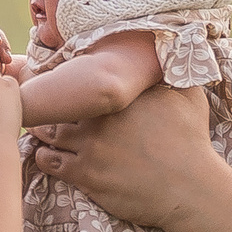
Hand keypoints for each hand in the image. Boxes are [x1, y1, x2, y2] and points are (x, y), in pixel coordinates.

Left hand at [24, 83, 215, 227]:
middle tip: (41, 101)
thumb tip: (176, 44)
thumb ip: (174, 68)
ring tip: (39, 126)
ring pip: (48, 131)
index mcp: (119, 94)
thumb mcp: (188, 94)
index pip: (80, 78)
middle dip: (48, 100)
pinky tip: (45, 152)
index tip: (63, 80)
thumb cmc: (192, 141)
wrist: (190, 188)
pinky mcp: (85, 174)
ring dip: (42, 128)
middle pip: (58, 103)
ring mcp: (90, 146)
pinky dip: (43, 154)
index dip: (66, 77)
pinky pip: (49, 161)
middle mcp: (100, 117)